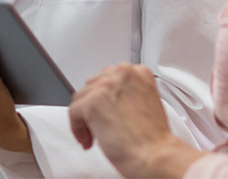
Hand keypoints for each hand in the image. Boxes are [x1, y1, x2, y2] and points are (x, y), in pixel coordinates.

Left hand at [68, 64, 201, 177]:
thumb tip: (110, 99)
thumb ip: (127, 94)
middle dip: (94, 107)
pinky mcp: (93, 101)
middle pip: (93, 85)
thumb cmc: (153, 139)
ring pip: (81, 98)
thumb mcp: (146, 104)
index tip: (106, 111)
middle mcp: (123, 74)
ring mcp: (107, 85)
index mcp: (138, 72)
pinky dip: (77, 128)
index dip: (104, 98)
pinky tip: (88, 140)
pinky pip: (73, 112)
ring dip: (85, 119)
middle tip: (100, 125)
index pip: (108, 78)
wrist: (155, 156)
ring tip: (94, 136)